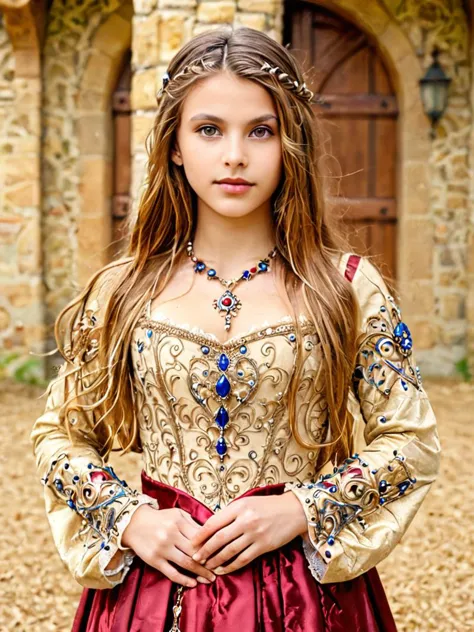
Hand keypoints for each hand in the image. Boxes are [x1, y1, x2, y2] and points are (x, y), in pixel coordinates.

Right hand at [121, 504, 215, 587]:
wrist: (134, 523)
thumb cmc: (160, 518)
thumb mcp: (177, 514)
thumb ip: (193, 523)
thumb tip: (211, 534)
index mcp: (178, 521)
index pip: (199, 536)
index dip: (211, 546)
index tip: (220, 553)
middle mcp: (171, 535)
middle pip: (195, 551)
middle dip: (209, 562)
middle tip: (219, 570)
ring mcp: (162, 549)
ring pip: (186, 563)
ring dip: (200, 573)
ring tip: (210, 579)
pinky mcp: (154, 560)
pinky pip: (171, 573)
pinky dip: (183, 580)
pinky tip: (193, 583)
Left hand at [190, 491, 307, 574]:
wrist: (293, 511)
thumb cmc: (267, 506)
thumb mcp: (247, 503)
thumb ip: (231, 513)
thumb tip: (211, 527)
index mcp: (239, 507)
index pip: (214, 522)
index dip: (201, 534)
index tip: (191, 542)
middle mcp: (245, 520)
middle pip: (219, 538)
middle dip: (205, 550)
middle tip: (194, 558)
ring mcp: (254, 534)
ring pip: (229, 551)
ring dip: (215, 560)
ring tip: (206, 566)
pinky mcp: (263, 546)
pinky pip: (242, 559)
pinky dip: (230, 566)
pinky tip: (222, 570)